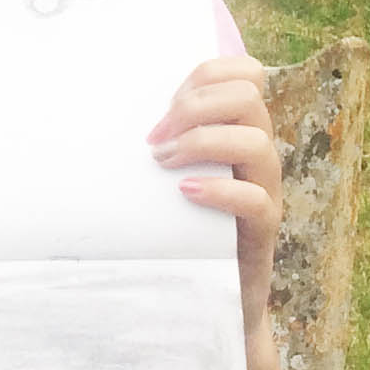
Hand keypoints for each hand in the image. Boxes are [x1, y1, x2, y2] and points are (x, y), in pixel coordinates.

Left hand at [148, 57, 283, 333]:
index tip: (165, 101)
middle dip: (195, 106)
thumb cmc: (178, 225)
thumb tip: (103, 106)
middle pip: (248, 96)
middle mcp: (257, 153)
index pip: (246, 73)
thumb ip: (160, 137)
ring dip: (202, 142)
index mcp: (239, 129)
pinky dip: (218, 190)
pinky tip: (185, 192)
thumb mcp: (169, 171)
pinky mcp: (264, 229)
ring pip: (257, 142)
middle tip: (154, 138)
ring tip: (163, 162)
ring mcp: (265, 189)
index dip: (207, 74)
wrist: (207, 296)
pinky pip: (256, 199)